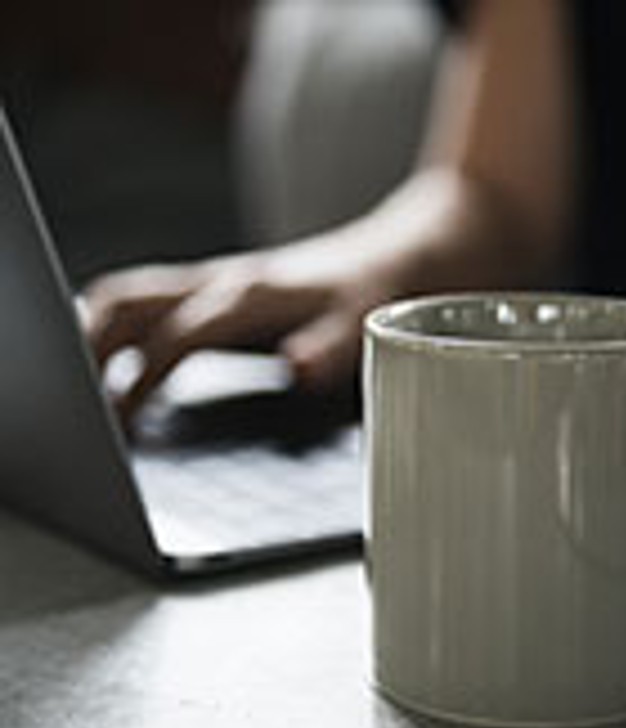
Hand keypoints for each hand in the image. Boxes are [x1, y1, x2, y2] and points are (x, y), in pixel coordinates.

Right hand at [84, 236, 397, 419]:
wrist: (398, 254)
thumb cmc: (376, 291)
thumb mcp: (363, 324)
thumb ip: (330, 347)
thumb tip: (297, 369)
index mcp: (250, 296)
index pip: (174, 338)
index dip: (141, 381)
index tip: (120, 423)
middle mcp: (225, 283)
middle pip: (128, 304)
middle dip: (88, 347)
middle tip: (75, 403)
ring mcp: (219, 283)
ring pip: (132, 298)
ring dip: (95, 334)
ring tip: (80, 387)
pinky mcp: (222, 291)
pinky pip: (154, 303)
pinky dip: (123, 330)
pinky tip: (121, 365)